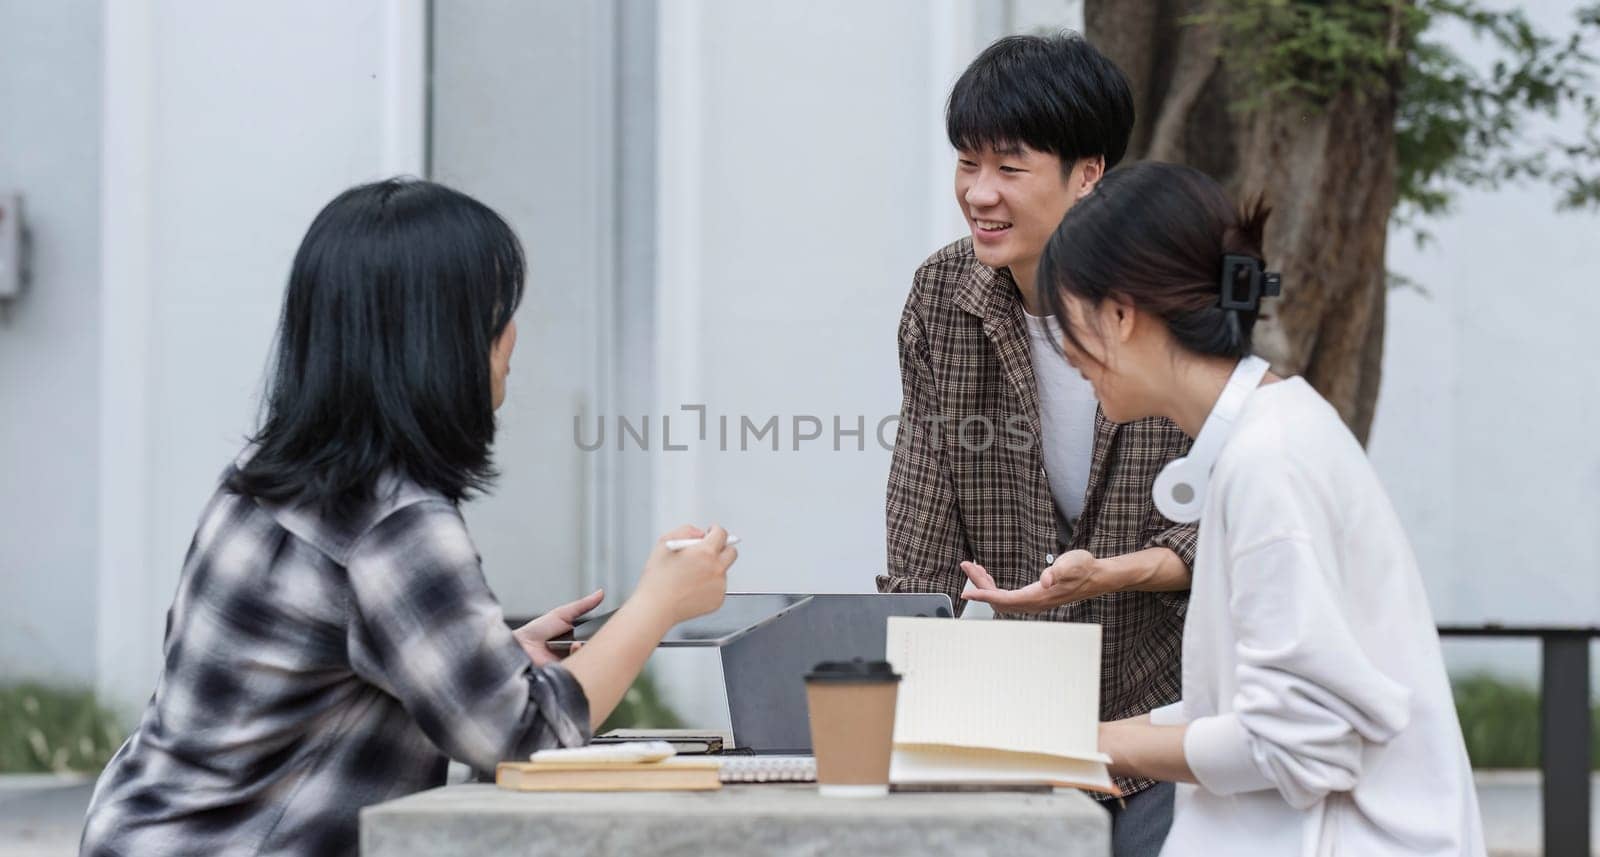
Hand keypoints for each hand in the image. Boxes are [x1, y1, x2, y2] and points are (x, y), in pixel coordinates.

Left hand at [514, 588, 605, 666]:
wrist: (520, 646)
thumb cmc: (536, 631)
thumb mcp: (562, 614)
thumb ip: (583, 606)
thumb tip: (600, 593)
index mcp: (576, 643)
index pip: (595, 641)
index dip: (602, 635)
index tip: (608, 628)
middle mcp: (575, 656)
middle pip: (594, 652)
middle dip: (595, 644)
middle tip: (595, 636)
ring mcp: (571, 666)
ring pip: (588, 661)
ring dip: (584, 650)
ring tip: (577, 642)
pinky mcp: (566, 676)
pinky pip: (578, 670)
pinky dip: (577, 657)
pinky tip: (572, 648)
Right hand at [633, 524, 736, 625]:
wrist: (656, 608)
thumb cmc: (658, 579)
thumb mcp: (664, 544)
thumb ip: (685, 531)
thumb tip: (699, 533)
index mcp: (705, 553)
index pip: (722, 534)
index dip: (715, 530)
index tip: (711, 532)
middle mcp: (716, 569)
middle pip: (731, 552)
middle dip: (722, 548)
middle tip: (709, 551)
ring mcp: (719, 586)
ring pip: (723, 571)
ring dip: (713, 568)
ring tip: (692, 575)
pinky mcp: (717, 600)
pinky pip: (718, 587)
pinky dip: (710, 585)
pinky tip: (692, 588)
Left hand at [959, 550, 1104, 612]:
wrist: (1096, 577)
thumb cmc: (1084, 568)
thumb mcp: (1072, 563)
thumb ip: (1058, 571)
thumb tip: (1045, 580)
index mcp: (1039, 597)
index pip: (1004, 599)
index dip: (984, 596)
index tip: (967, 593)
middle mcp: (1033, 603)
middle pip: (998, 599)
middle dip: (979, 584)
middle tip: (966, 566)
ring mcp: (1033, 602)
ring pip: (1000, 599)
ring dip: (985, 585)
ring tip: (973, 568)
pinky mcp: (1033, 598)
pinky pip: (1006, 597)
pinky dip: (993, 587)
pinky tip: (988, 576)